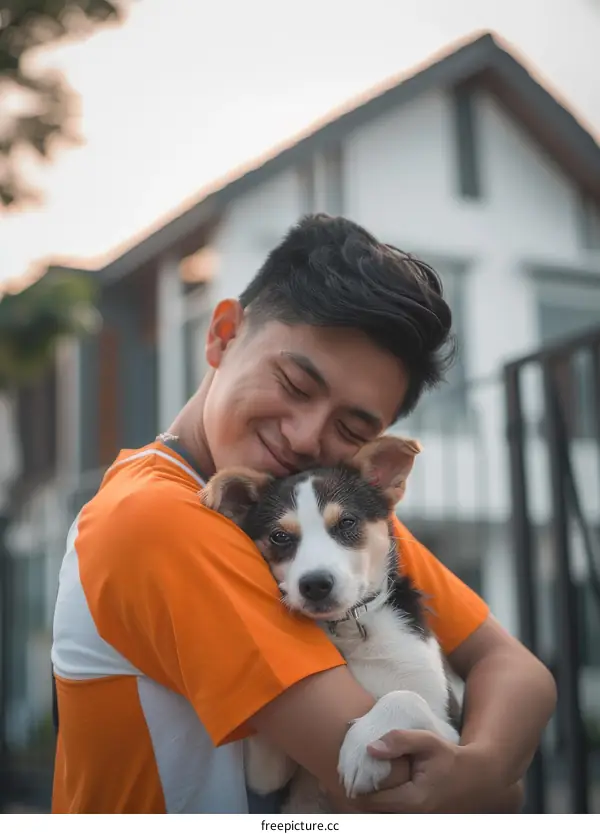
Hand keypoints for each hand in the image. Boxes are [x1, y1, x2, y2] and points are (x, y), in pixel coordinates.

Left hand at [355, 730, 497, 813]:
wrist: (475, 780)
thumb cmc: (449, 758)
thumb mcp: (428, 741)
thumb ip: (400, 740)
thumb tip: (370, 748)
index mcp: (414, 800)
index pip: (372, 802)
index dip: (358, 788)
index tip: (352, 772)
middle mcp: (414, 818)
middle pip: (374, 814)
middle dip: (362, 798)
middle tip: (354, 778)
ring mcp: (417, 822)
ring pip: (383, 817)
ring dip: (372, 804)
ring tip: (366, 784)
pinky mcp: (418, 821)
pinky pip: (392, 817)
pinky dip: (383, 807)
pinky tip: (382, 791)